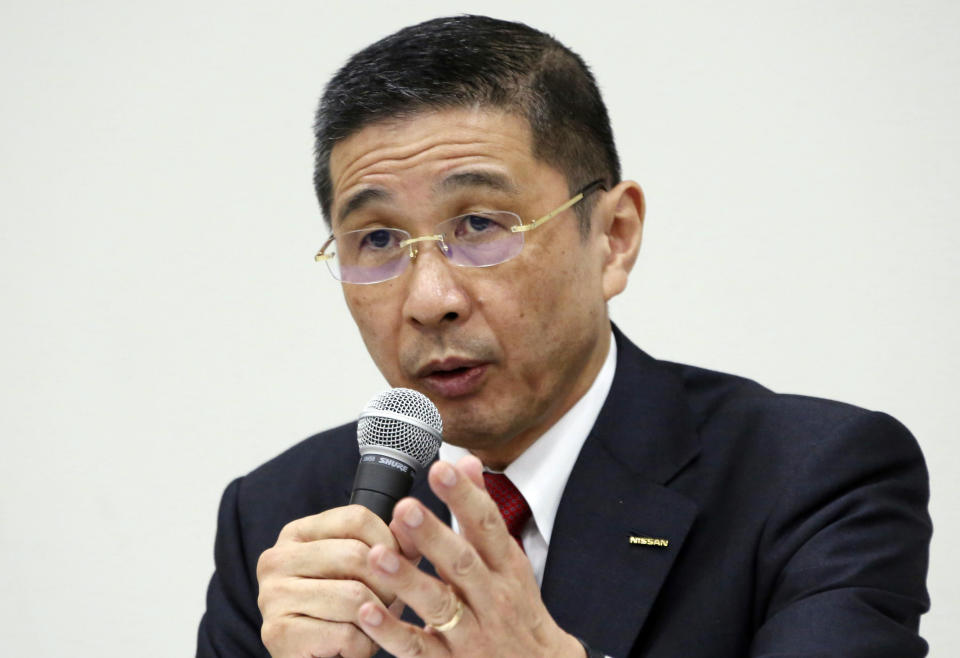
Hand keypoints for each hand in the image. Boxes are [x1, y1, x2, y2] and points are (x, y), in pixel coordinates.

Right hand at [256, 504, 406, 657]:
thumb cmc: (345, 611)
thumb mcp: (366, 570)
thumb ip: (390, 545)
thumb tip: (414, 523)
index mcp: (297, 534)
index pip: (357, 518)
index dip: (390, 542)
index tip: (399, 565)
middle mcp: (277, 558)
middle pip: (356, 554)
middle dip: (387, 584)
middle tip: (389, 604)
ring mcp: (272, 595)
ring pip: (353, 595)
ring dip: (376, 619)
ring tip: (372, 626)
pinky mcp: (277, 634)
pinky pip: (344, 634)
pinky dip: (362, 646)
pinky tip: (353, 645)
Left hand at [354, 455, 586, 657]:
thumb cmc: (515, 610)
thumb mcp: (508, 561)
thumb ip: (480, 513)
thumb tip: (467, 461)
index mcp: (506, 568)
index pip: (487, 526)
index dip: (465, 496)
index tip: (441, 468)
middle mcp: (492, 599)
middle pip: (463, 564)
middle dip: (434, 534)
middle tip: (405, 507)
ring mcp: (472, 634)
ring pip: (439, 605)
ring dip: (408, 580)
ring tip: (377, 555)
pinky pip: (418, 648)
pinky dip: (392, 631)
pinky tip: (367, 611)